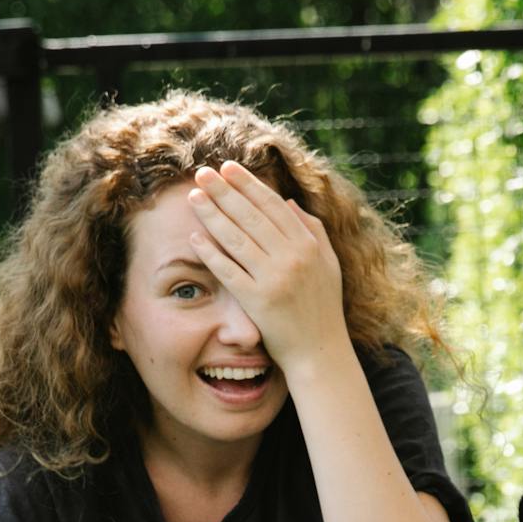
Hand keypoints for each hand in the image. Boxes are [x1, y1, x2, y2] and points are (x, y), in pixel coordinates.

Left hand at [187, 161, 347, 371]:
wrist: (321, 353)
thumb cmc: (323, 309)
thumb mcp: (328, 265)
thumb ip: (312, 231)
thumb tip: (289, 202)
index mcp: (308, 245)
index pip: (273, 205)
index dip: (248, 184)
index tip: (228, 168)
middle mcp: (292, 258)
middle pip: (251, 216)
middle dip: (224, 191)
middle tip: (201, 173)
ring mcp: (274, 280)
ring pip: (237, 239)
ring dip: (212, 214)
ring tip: (194, 197)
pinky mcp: (258, 303)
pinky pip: (229, 271)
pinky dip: (211, 253)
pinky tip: (194, 237)